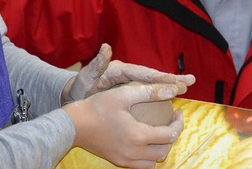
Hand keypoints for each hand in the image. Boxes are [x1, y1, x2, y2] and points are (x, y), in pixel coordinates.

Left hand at [63, 43, 194, 103]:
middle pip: (153, 77)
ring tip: (188, 86)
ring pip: (154, 84)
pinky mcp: (131, 91)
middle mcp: (129, 74)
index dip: (159, 77)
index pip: (143, 73)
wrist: (76, 97)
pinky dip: (162, 93)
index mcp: (121, 69)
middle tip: (191, 81)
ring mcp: (131, 82)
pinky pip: (149, 92)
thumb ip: (97, 63)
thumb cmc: (81, 87)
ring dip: (171, 84)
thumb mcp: (87, 76)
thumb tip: (106, 47)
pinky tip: (173, 98)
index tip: (174, 81)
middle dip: (172, 79)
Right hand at [64, 82, 184, 168]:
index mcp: (138, 136)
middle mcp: (134, 153)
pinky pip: (140, 165)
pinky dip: (147, 156)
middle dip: (172, 136)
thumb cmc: (97, 106)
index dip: (178, 123)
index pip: (170, 134)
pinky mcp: (117, 161)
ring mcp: (125, 160)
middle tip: (170, 121)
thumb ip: (150, 92)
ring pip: (153, 162)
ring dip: (160, 148)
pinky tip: (144, 141)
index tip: (178, 111)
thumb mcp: (123, 94)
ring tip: (159, 132)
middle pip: (164, 151)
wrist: (73, 125)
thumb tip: (173, 90)